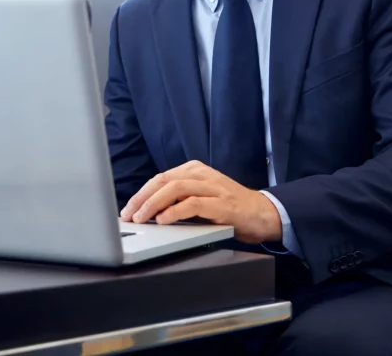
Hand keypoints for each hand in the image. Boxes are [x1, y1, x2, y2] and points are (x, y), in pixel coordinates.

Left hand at [119, 160, 282, 244]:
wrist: (263, 214)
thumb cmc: (229, 209)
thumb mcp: (201, 198)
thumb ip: (179, 199)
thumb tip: (148, 211)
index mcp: (194, 170)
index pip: (160, 178)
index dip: (141, 194)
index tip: (127, 209)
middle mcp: (202, 174)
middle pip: (164, 180)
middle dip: (142, 198)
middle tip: (128, 214)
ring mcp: (213, 187)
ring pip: (175, 189)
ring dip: (154, 204)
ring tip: (141, 218)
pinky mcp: (222, 203)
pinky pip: (193, 204)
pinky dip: (175, 212)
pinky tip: (163, 220)